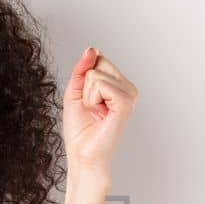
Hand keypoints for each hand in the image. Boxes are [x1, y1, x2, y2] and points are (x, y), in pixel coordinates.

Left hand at [62, 46, 138, 174]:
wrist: (82, 154)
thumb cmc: (80, 129)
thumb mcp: (75, 91)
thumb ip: (82, 68)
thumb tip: (92, 49)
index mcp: (119, 85)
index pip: (98, 59)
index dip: (84, 79)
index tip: (88, 100)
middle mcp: (128, 88)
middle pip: (98, 63)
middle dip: (85, 86)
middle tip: (91, 107)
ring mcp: (129, 96)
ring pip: (96, 75)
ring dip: (87, 95)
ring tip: (95, 112)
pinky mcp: (126, 104)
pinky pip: (101, 84)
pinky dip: (92, 99)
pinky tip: (100, 113)